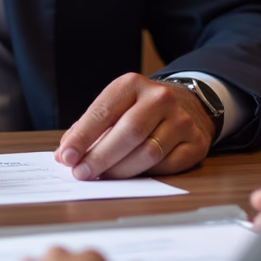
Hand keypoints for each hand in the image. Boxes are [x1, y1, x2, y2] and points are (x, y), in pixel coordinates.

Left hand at [54, 72, 213, 179]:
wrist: (188, 104)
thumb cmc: (141, 108)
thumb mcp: (115, 105)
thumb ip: (89, 127)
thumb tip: (65, 154)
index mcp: (133, 84)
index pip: (104, 111)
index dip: (82, 137)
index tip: (66, 157)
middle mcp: (160, 98)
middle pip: (128, 133)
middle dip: (100, 157)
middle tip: (82, 173)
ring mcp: (181, 120)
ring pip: (148, 152)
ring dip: (121, 170)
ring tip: (103, 177)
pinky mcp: (196, 142)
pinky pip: (168, 166)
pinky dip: (146, 174)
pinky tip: (133, 175)